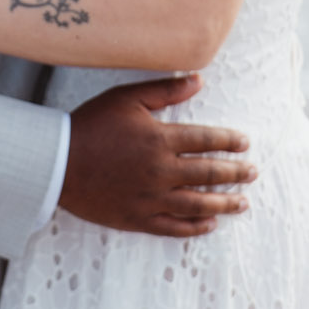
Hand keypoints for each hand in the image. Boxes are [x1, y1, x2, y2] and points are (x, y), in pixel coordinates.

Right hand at [60, 75, 255, 238]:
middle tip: (252, 172)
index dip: (229, 141)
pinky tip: (210, 225)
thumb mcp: (127, 99)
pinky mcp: (137, 219)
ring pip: (198, 204)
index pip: (207, 140)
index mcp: (160, 140)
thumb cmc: (90, 126)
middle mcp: (161, 172)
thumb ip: (165, 91)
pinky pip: (173, 228)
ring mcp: (151, 199)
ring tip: (242, 202)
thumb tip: (199, 80)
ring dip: (224, 203)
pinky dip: (194, 228)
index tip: (244, 143)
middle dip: (235, 173)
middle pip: (209, 174)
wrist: (56, 163)